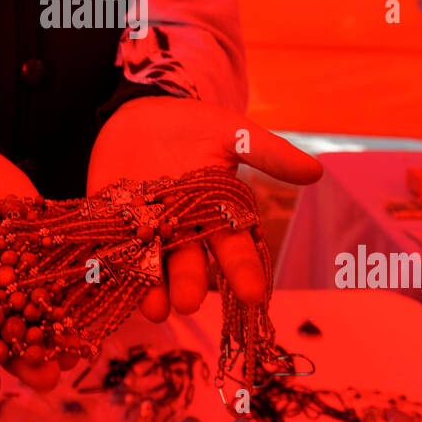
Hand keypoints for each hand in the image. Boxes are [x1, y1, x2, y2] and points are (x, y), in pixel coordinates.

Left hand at [86, 96, 321, 319]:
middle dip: (190, 284)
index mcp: (218, 217)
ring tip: (154, 309)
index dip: (244, 272)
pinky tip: (106, 278)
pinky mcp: (110, 222)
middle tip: (189, 303)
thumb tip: (316, 172)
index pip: (235, 249)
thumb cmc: (197, 126)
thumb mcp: (232, 132)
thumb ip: (267, 153)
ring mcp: (145, 230)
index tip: (254, 294)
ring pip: (150, 266)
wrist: (143, 112)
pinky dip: (108, 263)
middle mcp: (183, 233)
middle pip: (189, 264)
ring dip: (151, 288)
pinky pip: (109, 246)